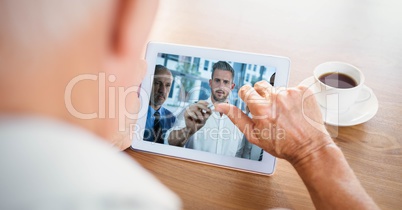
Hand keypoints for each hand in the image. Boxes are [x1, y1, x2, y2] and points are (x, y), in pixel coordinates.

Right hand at [184, 101, 211, 134]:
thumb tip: (211, 110)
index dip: (204, 102)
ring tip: (201, 118)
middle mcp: (192, 108)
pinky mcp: (185, 114)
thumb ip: (208, 114)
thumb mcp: (205, 119)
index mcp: (197, 108)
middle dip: (203, 107)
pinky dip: (194, 115)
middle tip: (207, 110)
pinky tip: (196, 118)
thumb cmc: (198, 123)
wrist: (193, 129)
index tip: (208, 104)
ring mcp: (188, 110)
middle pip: (197, 104)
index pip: (199, 102)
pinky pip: (190, 112)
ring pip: (194, 108)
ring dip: (199, 113)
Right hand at [215, 80, 332, 164]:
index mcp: (261, 108)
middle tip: (268, 110)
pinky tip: (294, 110)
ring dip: (278, 98)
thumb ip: (236, 117)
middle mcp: (276, 97)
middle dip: (261, 95)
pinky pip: (292, 88)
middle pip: (260, 85)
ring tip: (284, 113)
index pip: (246, 90)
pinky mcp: (303, 91)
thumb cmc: (282, 144)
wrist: (309, 147)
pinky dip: (292, 98)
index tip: (251, 102)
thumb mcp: (253, 134)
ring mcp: (291, 92)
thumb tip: (221, 106)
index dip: (247, 97)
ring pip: (277, 88)